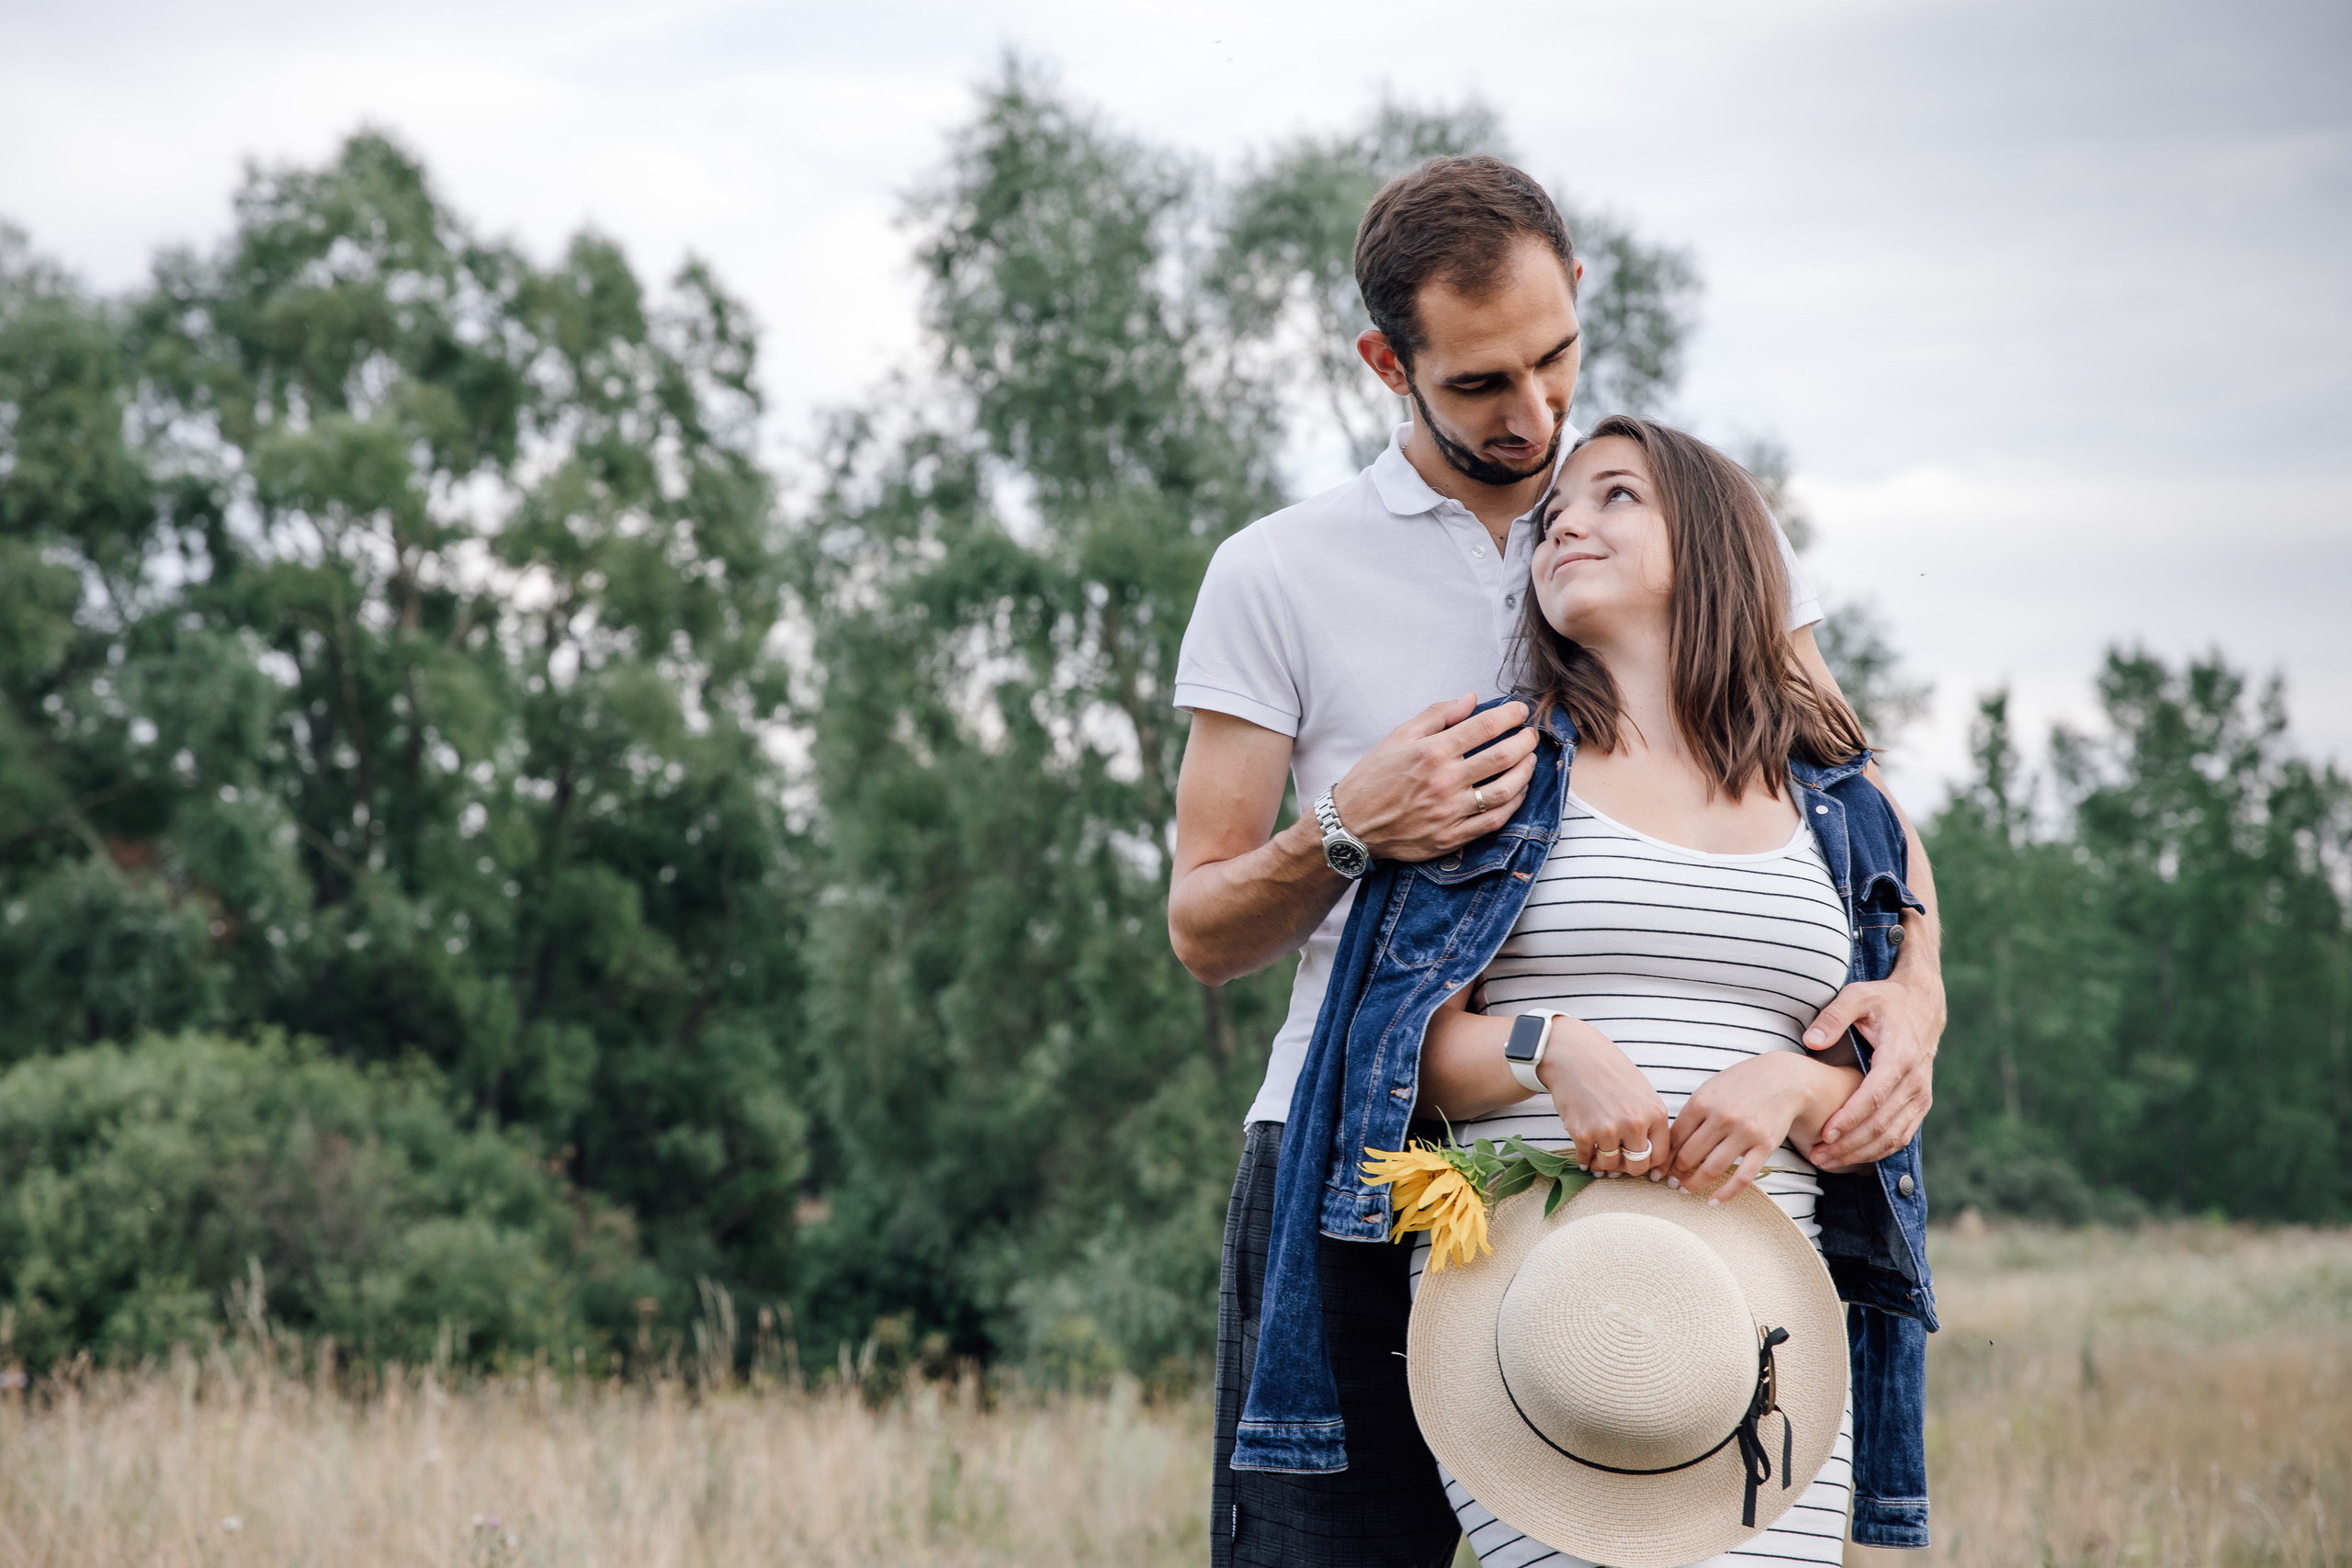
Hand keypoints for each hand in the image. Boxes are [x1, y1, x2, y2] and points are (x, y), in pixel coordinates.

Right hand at [1329, 695, 1537, 863]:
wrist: (1352, 825)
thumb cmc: (1373, 777)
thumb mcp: (1398, 737)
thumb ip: (1436, 716)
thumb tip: (1470, 700)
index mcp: (1431, 752)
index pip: (1483, 727)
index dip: (1509, 715)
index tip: (1520, 710)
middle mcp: (1443, 781)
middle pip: (1501, 757)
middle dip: (1525, 740)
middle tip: (1531, 733)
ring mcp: (1449, 812)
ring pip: (1504, 790)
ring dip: (1525, 772)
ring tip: (1530, 760)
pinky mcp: (1451, 837)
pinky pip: (1493, 821)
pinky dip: (1513, 804)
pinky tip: (1518, 791)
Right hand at [1536, 1019, 1671, 1177]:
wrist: (1573, 1054)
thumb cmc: (1608, 1069)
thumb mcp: (1641, 1092)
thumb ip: (1648, 1121)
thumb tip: (1648, 1154)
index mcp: (1655, 1113)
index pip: (1660, 1156)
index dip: (1649, 1164)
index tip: (1638, 1163)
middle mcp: (1635, 1124)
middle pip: (1637, 1167)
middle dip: (1626, 1167)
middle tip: (1618, 1161)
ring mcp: (1608, 1130)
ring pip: (1610, 1166)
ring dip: (1603, 1164)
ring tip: (1599, 1157)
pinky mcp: (1583, 1133)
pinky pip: (1586, 1159)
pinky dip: (1584, 1159)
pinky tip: (1584, 1154)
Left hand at [1667, 1052, 1856, 1203]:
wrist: (1782, 1078)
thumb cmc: (1740, 1084)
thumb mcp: (1710, 1090)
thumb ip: (1692, 1114)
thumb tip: (1670, 1143)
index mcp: (1702, 1102)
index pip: (1675, 1138)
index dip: (1663, 1157)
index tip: (1658, 1169)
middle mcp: (1721, 1118)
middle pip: (1689, 1156)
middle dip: (1675, 1173)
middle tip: (1669, 1182)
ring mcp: (1744, 1133)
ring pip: (1711, 1169)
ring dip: (1693, 1184)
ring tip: (1684, 1190)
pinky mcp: (1764, 1146)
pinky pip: (1742, 1177)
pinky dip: (1725, 1193)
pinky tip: (1712, 1201)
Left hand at [1801, 970, 1944, 1168]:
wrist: (1923, 1004)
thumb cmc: (1884, 1001)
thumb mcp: (1858, 995)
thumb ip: (1833, 1016)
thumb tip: (1811, 1041)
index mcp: (1900, 1057)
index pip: (1874, 1097)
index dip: (1850, 1119)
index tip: (1825, 1133)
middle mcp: (1915, 1081)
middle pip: (1882, 1124)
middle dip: (1849, 1145)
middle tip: (1817, 1156)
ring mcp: (1921, 1096)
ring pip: (1893, 1137)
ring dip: (1861, 1154)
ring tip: (1827, 1161)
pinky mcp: (1920, 1104)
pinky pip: (1902, 1136)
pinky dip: (1878, 1152)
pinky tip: (1851, 1158)